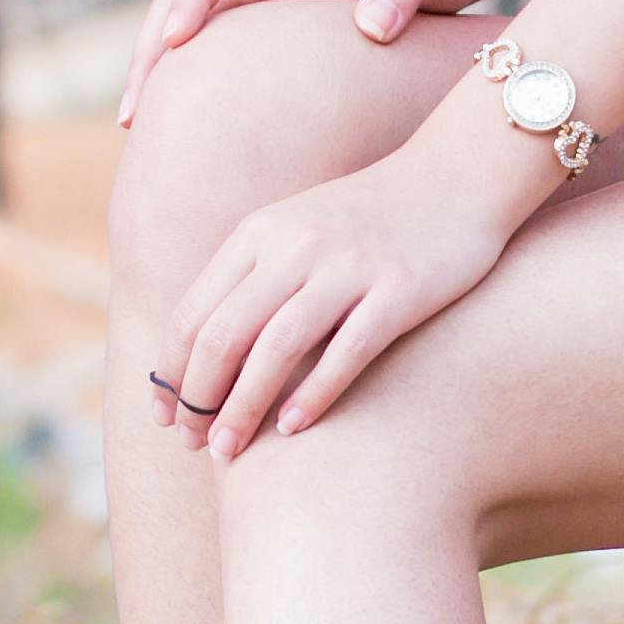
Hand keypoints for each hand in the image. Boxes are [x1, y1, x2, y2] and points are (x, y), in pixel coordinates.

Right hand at [120, 0, 483, 127]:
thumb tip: (375, 27)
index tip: (178, 40)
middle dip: (152, 47)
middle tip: (134, 112)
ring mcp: (264, 0)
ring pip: (188, 23)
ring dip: (156, 67)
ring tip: (135, 126)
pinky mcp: (269, 28)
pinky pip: (214, 48)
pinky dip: (186, 81)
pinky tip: (177, 129)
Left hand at [149, 115, 534, 451]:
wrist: (461, 172)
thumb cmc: (375, 215)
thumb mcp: (299, 228)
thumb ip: (256, 276)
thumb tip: (210, 351)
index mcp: (261, 232)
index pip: (194, 312)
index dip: (169, 373)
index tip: (162, 417)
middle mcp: (296, 245)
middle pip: (223, 333)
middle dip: (197, 398)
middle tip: (190, 444)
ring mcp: (348, 266)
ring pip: (275, 347)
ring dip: (243, 407)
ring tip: (228, 451)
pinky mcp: (399, 289)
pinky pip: (346, 351)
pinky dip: (313, 394)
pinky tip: (293, 430)